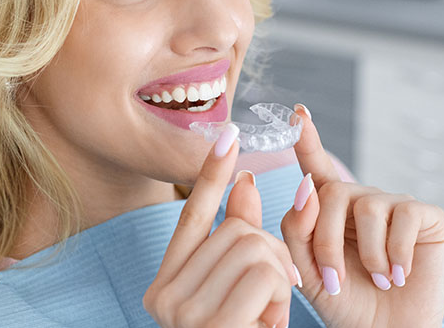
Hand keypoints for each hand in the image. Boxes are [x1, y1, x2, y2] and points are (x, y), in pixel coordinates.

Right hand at [144, 125, 298, 327]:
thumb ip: (239, 240)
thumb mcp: (240, 293)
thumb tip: (246, 181)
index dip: (213, 174)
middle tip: (270, 298)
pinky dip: (280, 300)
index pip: (193, 216)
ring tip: (265, 318)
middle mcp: (163, 296)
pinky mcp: (210, 325)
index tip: (229, 134)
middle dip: (271, 256)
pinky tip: (266, 327)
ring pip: (255, 248)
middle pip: (238, 231)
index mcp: (166, 285)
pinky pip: (265, 276)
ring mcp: (182, 313)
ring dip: (278, 281)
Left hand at [280, 105, 443, 327]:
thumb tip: (306, 187)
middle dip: (327, 242)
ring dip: (367, 255)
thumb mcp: (308, 271)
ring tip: (376, 280)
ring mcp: (395, 205)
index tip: (298, 113)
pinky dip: (397, 253)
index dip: (307, 139)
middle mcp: (362, 200)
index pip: (316, 169)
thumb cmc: (347, 303)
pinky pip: (405, 217)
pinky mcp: (426, 216)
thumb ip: (298, 229)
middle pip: (333, 194)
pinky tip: (399, 274)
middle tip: (335, 282)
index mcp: (330, 210)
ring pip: (367, 207)